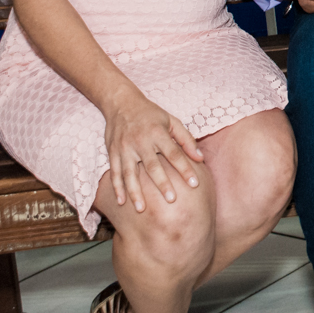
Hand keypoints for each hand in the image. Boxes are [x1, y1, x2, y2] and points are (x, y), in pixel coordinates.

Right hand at [103, 89, 203, 211]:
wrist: (121, 103)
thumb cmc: (151, 114)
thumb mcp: (172, 121)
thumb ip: (186, 139)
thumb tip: (200, 158)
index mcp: (158, 133)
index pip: (174, 153)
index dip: (184, 169)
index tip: (194, 184)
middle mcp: (141, 141)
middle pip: (153, 166)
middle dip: (162, 183)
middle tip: (172, 200)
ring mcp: (125, 148)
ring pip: (130, 173)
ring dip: (135, 192)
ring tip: (142, 209)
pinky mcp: (112, 153)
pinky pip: (114, 173)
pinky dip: (117, 188)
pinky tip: (121, 202)